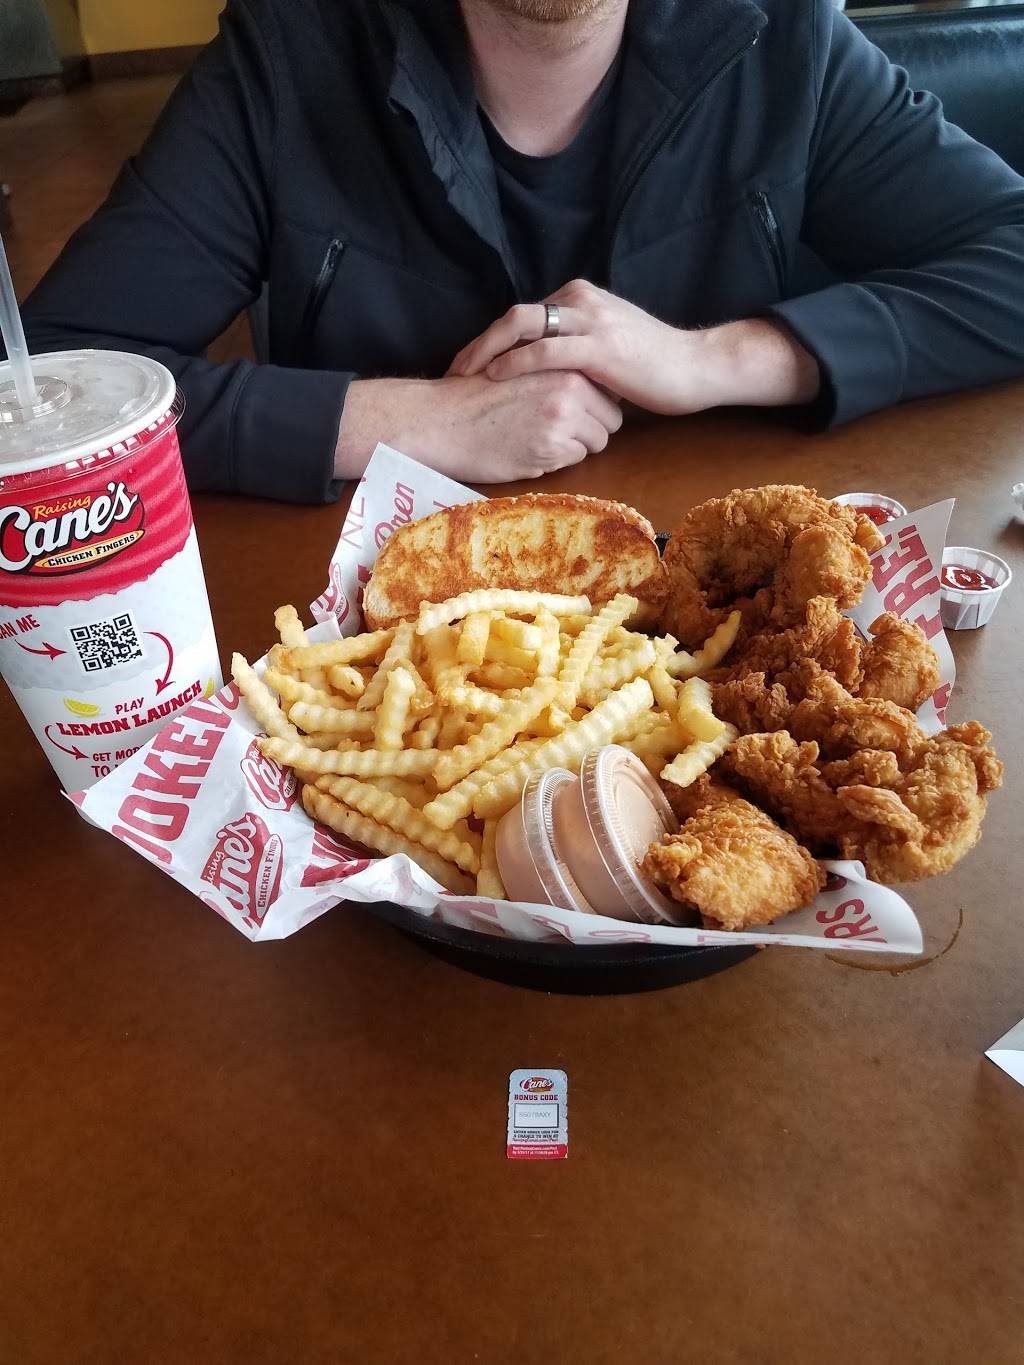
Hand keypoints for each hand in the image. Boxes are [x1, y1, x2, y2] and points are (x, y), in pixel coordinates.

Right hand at [335, 371, 622, 483]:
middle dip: (592, 428)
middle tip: (558, 431)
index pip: (609, 389)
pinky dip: (559, 460)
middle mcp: (570, 385)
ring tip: (542, 439)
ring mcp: (564, 417)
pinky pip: (576, 460)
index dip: (594, 405)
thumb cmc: (479, 395)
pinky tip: (531, 450)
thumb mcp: (524, 366)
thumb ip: (559, 370)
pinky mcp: (552, 446)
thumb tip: (595, 386)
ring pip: (597, 442)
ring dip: (577, 446)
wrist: (443, 419)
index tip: (573, 412)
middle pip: (611, 419)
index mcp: (564, 360)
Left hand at [448, 280, 819, 413]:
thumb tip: (549, 372)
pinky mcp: (597, 346)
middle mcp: (580, 300)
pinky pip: (544, 350)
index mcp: (580, 298)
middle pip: (513, 316)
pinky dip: (514, 363)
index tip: (469, 366)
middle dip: (478, 343)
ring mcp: (589, 320)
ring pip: (522, 326)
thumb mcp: (609, 350)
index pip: (524, 315)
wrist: (697, 368)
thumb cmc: (656, 367)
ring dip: (487, 351)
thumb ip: (577, 350)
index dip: (491, 339)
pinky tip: (494, 378)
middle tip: (452, 371)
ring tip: (463, 376)